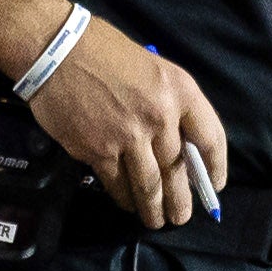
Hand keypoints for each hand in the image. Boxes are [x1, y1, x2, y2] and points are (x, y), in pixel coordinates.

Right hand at [26, 12, 229, 230]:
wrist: (55, 49)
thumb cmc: (104, 51)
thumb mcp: (153, 68)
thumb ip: (170, 104)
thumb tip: (179, 145)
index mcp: (180, 90)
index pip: (211, 138)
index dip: (215, 167)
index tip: (214, 185)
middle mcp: (159, 116)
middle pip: (178, 170)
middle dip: (181, 201)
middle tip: (180, 218)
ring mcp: (128, 136)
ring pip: (149, 185)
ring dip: (154, 209)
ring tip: (156, 221)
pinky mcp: (97, 151)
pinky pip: (116, 184)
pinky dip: (123, 198)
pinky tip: (127, 204)